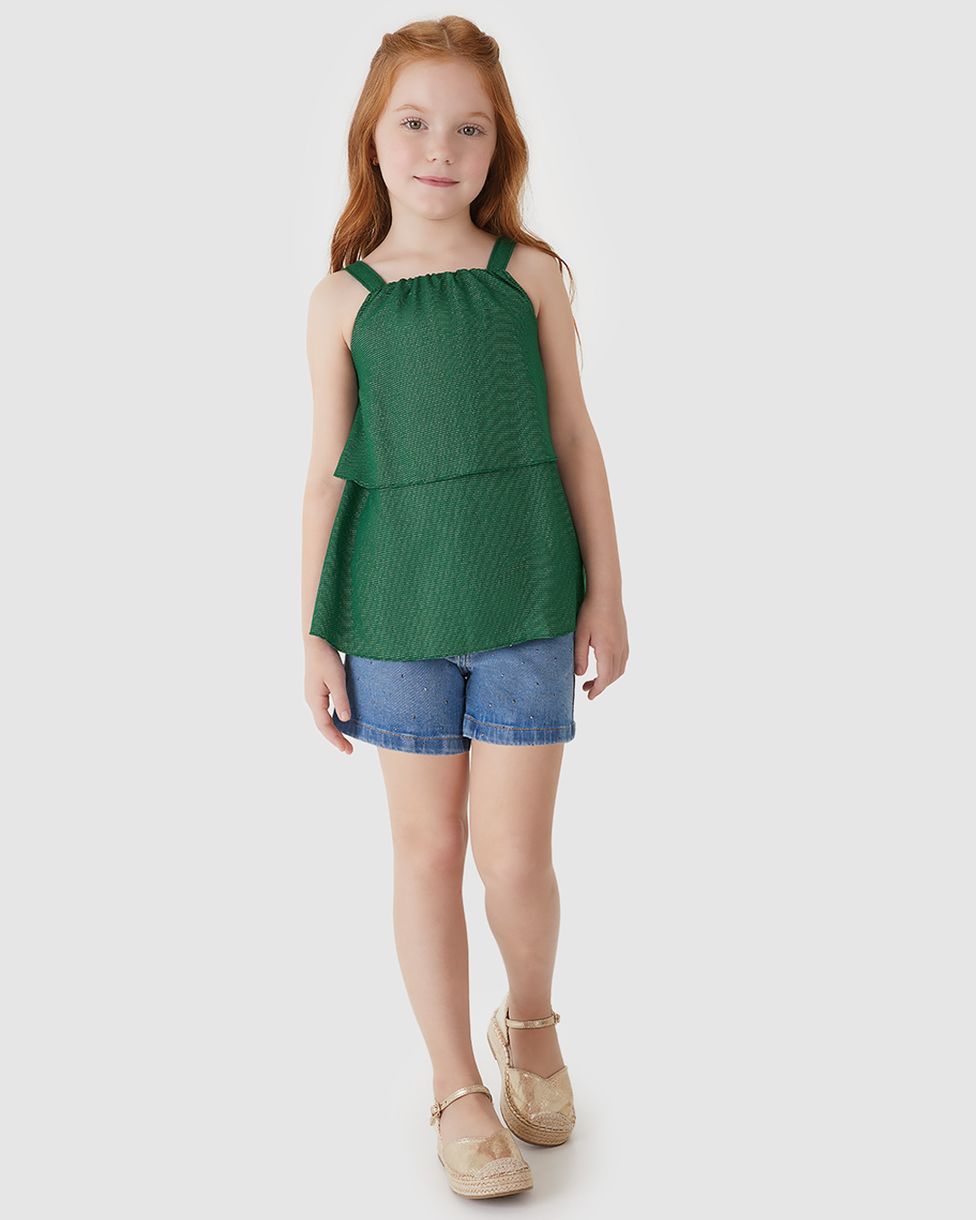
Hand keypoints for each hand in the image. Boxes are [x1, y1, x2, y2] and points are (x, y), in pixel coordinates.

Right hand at [304, 637, 353, 753]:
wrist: (316, 642)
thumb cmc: (327, 659)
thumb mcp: (337, 680)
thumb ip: (341, 700)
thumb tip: (345, 720)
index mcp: (314, 700)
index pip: (325, 726)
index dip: (336, 739)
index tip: (348, 750)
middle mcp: (311, 700)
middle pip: (323, 726)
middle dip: (335, 739)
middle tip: (349, 750)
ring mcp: (313, 696)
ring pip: (322, 719)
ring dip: (333, 731)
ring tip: (344, 741)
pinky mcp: (317, 690)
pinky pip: (323, 711)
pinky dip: (331, 720)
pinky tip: (340, 721)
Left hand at [573, 595, 628, 699]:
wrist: (607, 593)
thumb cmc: (591, 612)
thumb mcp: (580, 635)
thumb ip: (579, 656)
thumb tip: (580, 674)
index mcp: (607, 650)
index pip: (605, 678)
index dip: (597, 689)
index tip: (589, 696)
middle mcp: (619, 649)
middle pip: (613, 676)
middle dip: (601, 686)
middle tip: (586, 688)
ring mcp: (624, 643)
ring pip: (620, 669)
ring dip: (609, 678)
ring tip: (595, 679)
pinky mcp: (624, 638)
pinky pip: (623, 660)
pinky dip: (615, 669)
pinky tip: (605, 665)